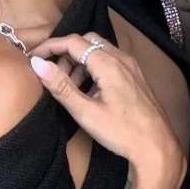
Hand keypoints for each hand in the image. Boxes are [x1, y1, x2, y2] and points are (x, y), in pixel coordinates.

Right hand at [30, 33, 185, 188]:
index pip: (72, 42)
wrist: (156, 147)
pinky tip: (89, 91)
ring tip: (71, 89)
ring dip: (80, 62)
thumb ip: (61, 87)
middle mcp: (121, 58)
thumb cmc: (121, 132)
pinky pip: (110, 60)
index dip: (50, 46)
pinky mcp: (135, 75)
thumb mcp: (85, 112)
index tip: (33, 59)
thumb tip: (37, 65)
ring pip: (99, 50)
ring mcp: (131, 66)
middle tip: (55, 76)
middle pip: (86, 41)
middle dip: (66, 54)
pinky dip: (93, 68)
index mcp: (108, 63)